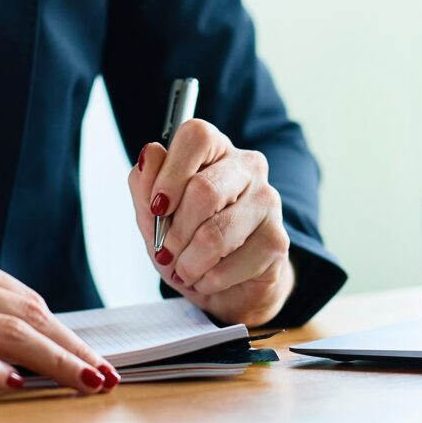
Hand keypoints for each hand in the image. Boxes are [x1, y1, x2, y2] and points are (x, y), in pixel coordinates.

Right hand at [0, 248, 118, 398]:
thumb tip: (41, 343)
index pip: (27, 301)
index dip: (68, 333)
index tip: (99, 360)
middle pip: (25, 316)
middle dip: (73, 349)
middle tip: (107, 378)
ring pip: (3, 334)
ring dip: (51, 361)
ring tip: (83, 384)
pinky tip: (17, 386)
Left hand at [129, 118, 294, 327]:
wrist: (223, 285)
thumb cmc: (187, 240)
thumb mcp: (152, 215)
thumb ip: (144, 184)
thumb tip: (150, 154)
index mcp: (216, 149)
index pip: (197, 137)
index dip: (170, 174)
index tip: (157, 208)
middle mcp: (248, 167)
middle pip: (204, 190)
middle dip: (175, 232)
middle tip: (166, 251)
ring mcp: (268, 201)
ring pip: (215, 234)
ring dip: (189, 263)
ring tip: (185, 270)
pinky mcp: (277, 240)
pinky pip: (231, 264)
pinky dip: (208, 280)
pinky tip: (208, 278)